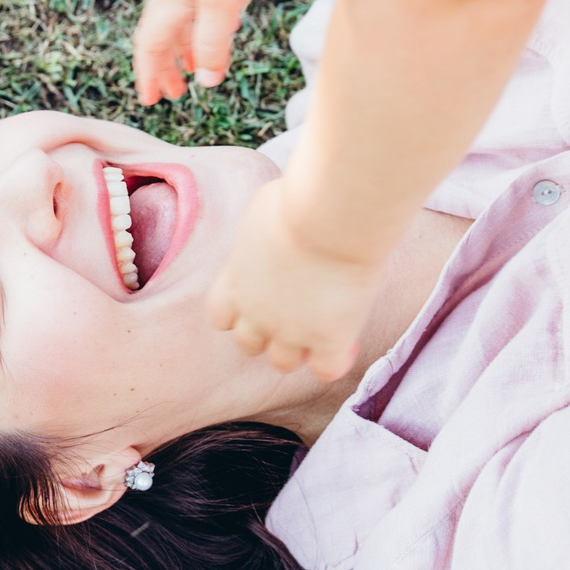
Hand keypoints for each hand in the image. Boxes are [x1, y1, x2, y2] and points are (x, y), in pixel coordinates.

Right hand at [133, 0, 273, 104]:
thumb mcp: (223, 3)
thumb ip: (212, 42)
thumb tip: (205, 81)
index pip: (151, 45)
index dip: (149, 74)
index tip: (150, 100)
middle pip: (164, 32)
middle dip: (166, 65)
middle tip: (176, 93)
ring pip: (184, 16)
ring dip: (187, 44)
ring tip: (196, 66)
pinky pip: (203, 0)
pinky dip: (207, 20)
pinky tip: (225, 22)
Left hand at [207, 179, 381, 379]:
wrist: (329, 217)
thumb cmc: (300, 199)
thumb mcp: (265, 209)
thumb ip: (262, 233)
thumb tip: (276, 225)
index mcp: (236, 280)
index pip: (220, 315)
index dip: (240, 310)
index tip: (266, 292)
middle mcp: (256, 312)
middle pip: (249, 343)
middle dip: (270, 331)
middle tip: (299, 305)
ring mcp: (291, 332)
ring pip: (283, 362)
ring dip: (301, 348)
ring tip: (326, 320)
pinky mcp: (328, 340)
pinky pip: (327, 370)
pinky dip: (336, 359)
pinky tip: (348, 335)